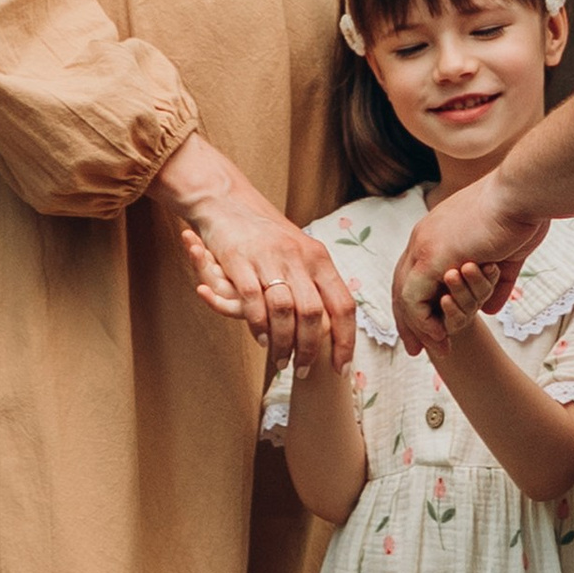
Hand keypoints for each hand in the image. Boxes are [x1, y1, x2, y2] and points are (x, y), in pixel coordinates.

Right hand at [152, 140, 354, 374]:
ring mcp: (270, 258)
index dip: (346, 339)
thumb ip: (313, 284)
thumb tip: (330, 324)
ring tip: (280, 361)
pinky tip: (260, 340)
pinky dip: (258, 325)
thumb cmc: (265, 235)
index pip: (343, 304)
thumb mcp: (298, 254)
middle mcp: (299, 258)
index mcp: (319, 258)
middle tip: (304, 370)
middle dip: (311, 348)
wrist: (227, 202)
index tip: (342, 367)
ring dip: (283, 342)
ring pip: (284, 310)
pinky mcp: (240, 261)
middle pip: (313, 313)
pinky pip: (252, 301)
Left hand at [393, 180, 546, 356]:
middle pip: (402, 285)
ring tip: (437, 349)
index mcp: (438, 232)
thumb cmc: (524, 214)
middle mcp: (424, 237)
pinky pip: (413, 299)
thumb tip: (489, 308)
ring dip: (418, 328)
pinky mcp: (431, 258)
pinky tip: (441, 336)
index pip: (416, 273)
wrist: (524, 193)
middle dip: (408, 320)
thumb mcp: (508, 256)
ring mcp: (424, 247)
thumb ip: (497, 281)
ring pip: (405, 296)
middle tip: (416, 349)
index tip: (432, 328)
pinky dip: (422, 322)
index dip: (422, 302)